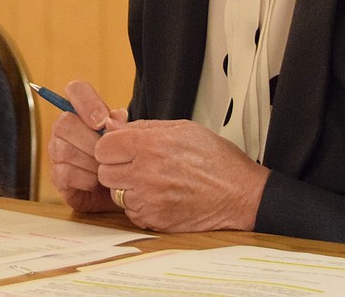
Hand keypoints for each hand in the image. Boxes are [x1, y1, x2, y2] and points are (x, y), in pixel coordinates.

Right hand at [46, 80, 127, 212]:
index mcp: (81, 112)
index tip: (102, 121)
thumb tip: (115, 117)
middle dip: (90, 140)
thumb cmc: (121, 159)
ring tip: (106, 169)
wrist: (119, 191)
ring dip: (91, 162)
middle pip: (65, 122)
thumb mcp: (125, 139)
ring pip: (65, 149)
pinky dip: (86, 179)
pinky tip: (96, 182)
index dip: (87, 102)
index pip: (75, 90)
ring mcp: (57, 153)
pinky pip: (66, 173)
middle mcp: (63, 129)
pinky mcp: (57, 177)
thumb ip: (121, 125)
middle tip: (108, 152)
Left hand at [95, 117, 269, 231]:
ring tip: (149, 180)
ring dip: (126, 187)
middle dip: (115, 166)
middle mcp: (146, 173)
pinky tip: (157, 196)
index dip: (110, 146)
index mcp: (151, 146)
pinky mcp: (155, 220)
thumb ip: (142, 127)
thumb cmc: (216, 160)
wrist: (241, 194)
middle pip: (104, 171)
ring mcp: (149, 199)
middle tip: (133, 164)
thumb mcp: (182, 129)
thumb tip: (113, 125)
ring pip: (115, 193)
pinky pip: (130, 212)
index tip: (119, 148)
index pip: (103, 147)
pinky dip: (139, 206)